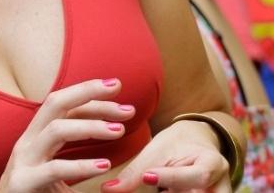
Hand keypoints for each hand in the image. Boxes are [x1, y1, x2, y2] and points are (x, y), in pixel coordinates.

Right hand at [0, 78, 134, 192]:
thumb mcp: (54, 172)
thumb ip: (73, 160)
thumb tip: (109, 159)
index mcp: (35, 137)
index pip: (61, 105)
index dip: (88, 94)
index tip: (117, 89)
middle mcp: (28, 142)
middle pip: (55, 104)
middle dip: (87, 93)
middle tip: (122, 96)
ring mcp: (24, 161)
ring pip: (56, 130)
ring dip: (90, 126)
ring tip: (119, 130)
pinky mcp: (23, 182)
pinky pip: (55, 170)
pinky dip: (81, 166)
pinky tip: (104, 166)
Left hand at [101, 118, 231, 191]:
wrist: (198, 142)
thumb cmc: (176, 144)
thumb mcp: (156, 151)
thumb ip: (135, 172)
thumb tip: (107, 189)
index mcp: (212, 162)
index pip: (196, 175)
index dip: (172, 178)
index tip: (148, 177)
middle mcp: (222, 183)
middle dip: (178, 192)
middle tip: (161, 190)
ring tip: (162, 190)